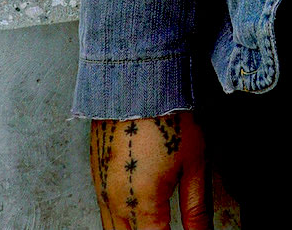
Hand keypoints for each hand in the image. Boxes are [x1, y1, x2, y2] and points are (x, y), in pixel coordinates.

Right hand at [90, 111, 230, 228]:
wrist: (136, 76)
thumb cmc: (169, 113)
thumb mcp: (195, 162)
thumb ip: (197, 209)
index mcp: (142, 202)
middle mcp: (116, 200)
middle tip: (166, 227)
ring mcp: (101, 188)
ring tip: (155, 223)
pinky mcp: (95, 174)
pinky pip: (103, 212)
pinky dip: (120, 220)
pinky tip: (137, 214)